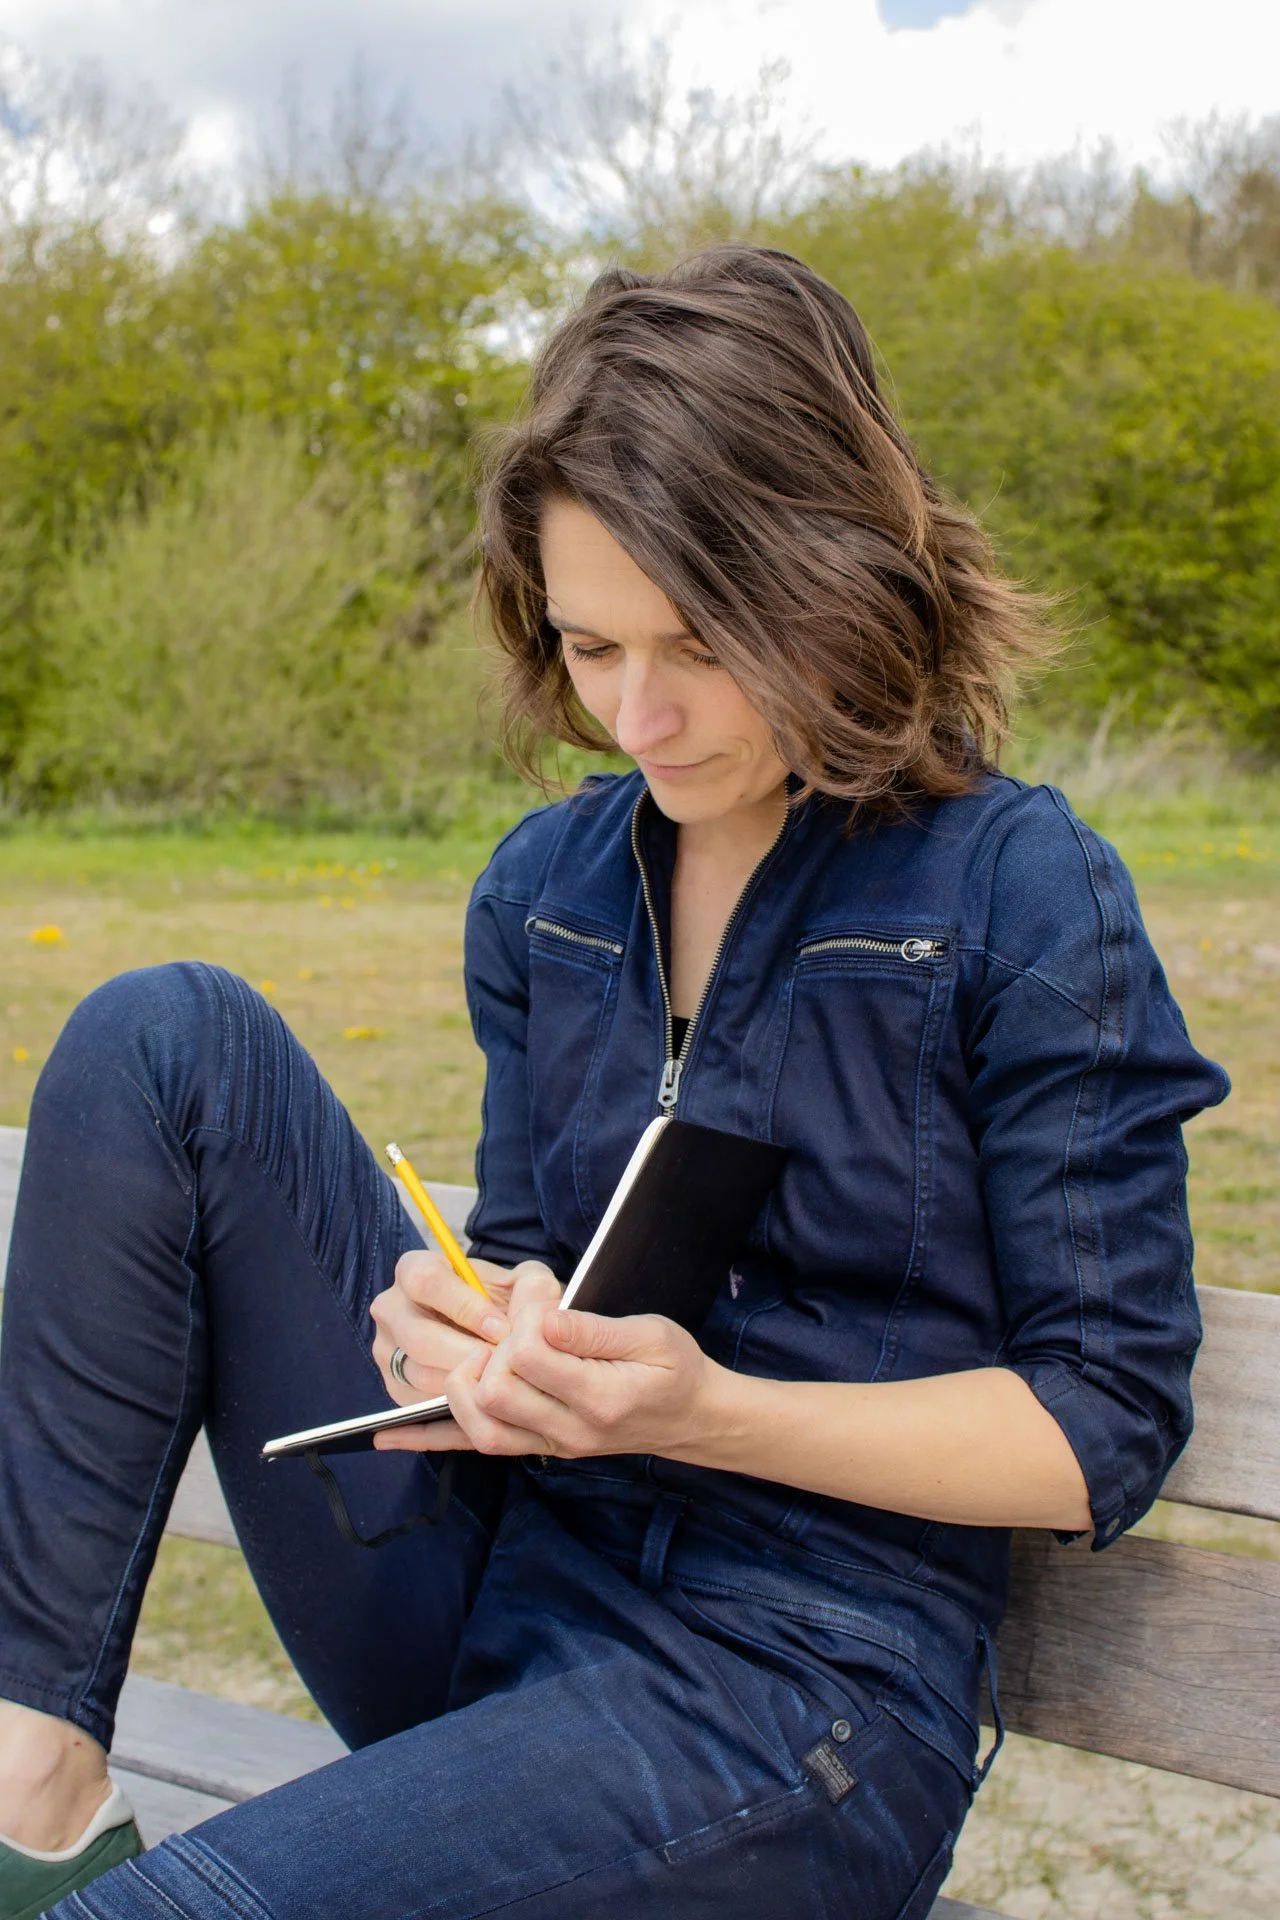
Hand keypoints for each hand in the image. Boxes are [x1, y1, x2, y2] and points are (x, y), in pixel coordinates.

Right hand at [369, 1250, 555, 1402]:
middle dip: (468, 1354)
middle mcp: (390, 1307)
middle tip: (504, 1366)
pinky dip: (455, 1404)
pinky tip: (485, 1399)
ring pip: (420, 1374)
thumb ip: (531, 1286)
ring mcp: (386, 1349)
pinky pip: (420, 1402)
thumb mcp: (517, 1282)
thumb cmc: (497, 1302)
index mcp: (413, 1269)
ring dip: (464, 1382)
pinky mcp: (394, 1386)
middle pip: (419, 1337)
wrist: (480, 1331)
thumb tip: (536, 1310)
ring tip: (500, 1382)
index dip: (467, 1307)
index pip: (427, 1283)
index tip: (501, 1329)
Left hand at [375, 1271, 717, 1460]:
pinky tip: (388, 1433)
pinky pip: (475, 1449)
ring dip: (462, 1386)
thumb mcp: (652, 1335)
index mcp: (602, 1396)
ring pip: (480, 1427)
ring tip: (474, 1354)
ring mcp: (551, 1445)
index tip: (538, 1297)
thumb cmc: (675, 1368)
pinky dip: (429, 1438)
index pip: (530, 1357)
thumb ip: (593, 1329)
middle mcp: (571, 1430)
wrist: (691, 1418)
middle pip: (496, 1394)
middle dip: (491, 1348)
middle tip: (512, 1324)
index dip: (522, 1319)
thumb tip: (541, 1318)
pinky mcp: (537, 1448)